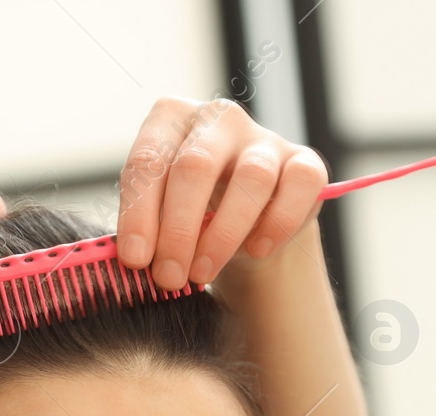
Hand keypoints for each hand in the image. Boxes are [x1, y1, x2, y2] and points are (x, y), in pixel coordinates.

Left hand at [114, 96, 328, 291]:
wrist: (246, 229)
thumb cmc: (194, 218)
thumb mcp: (159, 219)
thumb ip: (145, 231)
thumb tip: (130, 262)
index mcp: (171, 119)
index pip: (148, 161)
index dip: (138, 214)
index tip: (135, 260)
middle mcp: (218, 119)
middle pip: (196, 166)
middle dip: (178, 229)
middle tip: (168, 277)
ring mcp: (265, 138)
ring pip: (250, 178)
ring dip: (223, 234)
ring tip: (204, 273)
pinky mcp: (305, 163)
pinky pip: (298, 187)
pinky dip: (277, 224)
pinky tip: (257, 250)